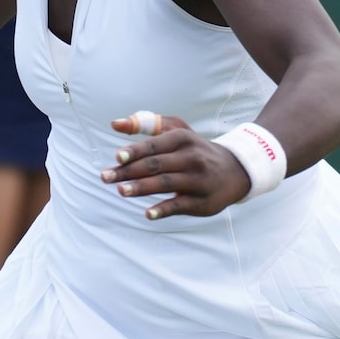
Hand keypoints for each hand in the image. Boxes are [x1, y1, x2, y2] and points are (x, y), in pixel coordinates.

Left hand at [101, 113, 251, 219]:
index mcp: (182, 139)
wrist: (234, 170)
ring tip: (121, 191)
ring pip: (166, 183)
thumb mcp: (177, 130)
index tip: (116, 158)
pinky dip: (164, 209)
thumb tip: (114, 124)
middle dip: (129, 171)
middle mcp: (191, 157)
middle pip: (156, 165)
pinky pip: (180, 205)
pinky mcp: (202, 202)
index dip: (135, 152)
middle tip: (105, 177)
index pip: (154, 145)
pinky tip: (148, 213)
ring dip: (142, 188)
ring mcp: (198, 180)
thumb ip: (146, 124)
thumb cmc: (194, 149)